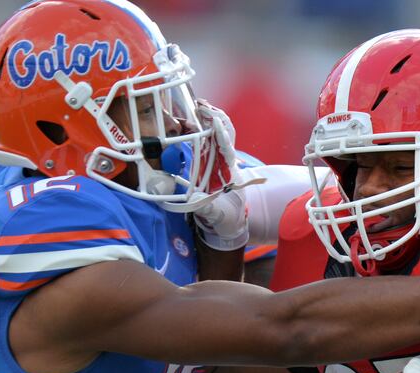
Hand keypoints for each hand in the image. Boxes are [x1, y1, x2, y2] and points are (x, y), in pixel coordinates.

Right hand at [191, 100, 248, 250]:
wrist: (230, 222)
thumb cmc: (226, 218)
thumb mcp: (217, 215)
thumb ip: (206, 209)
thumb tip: (191, 200)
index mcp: (229, 171)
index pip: (227, 146)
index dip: (221, 132)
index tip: (212, 119)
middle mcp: (225, 160)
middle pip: (224, 131)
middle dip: (214, 116)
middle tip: (198, 104)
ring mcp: (218, 158)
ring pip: (216, 132)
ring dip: (208, 117)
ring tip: (194, 105)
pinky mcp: (210, 160)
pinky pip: (207, 138)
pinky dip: (200, 126)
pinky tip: (189, 118)